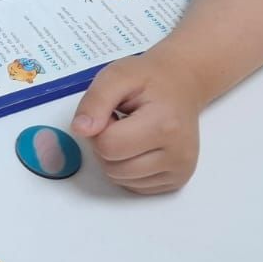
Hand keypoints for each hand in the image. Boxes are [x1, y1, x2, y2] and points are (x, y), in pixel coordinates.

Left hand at [71, 52, 204, 194]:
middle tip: (120, 121)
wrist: (182, 84)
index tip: (111, 111)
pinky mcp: (177, 181)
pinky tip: (139, 146)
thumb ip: (95, 102)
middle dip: (105, 144)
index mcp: (164, 125)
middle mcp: (178, 154)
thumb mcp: (116, 76)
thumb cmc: (149, 78)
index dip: (99, 127)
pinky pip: (134, 186)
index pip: (107, 146)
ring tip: (130, 131)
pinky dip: (127, 167)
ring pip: (120, 179)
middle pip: (113, 167)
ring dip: (114, 157)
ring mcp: (180, 171)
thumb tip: (80, 130)